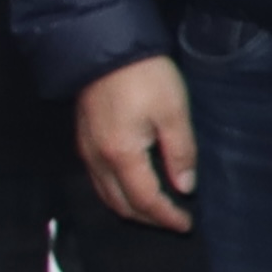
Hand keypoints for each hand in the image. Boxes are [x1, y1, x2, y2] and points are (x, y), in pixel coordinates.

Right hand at [75, 55, 197, 230]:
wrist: (105, 47)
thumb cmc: (145, 76)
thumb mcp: (174, 112)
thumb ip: (180, 153)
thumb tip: (185, 187)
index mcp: (122, 155)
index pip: (146, 200)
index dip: (167, 217)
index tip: (187, 224)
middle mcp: (98, 160)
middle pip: (122, 205)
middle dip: (149, 219)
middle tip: (175, 221)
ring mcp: (86, 151)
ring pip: (107, 196)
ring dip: (132, 209)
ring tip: (158, 210)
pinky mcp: (83, 140)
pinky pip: (98, 180)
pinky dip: (118, 193)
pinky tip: (135, 187)